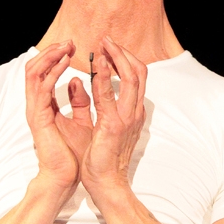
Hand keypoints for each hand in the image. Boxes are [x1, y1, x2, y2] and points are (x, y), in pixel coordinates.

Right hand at [25, 42, 92, 194]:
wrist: (66, 178)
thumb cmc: (74, 154)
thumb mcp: (82, 121)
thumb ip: (79, 102)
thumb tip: (79, 82)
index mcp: (46, 105)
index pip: (44, 72)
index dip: (56, 57)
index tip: (74, 47)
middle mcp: (37, 105)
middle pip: (34, 68)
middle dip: (51, 52)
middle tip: (69, 41)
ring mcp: (35, 110)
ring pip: (33, 73)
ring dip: (50, 57)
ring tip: (66, 46)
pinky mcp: (38, 118)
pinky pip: (42, 88)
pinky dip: (53, 73)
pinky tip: (66, 63)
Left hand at [80, 36, 146, 198]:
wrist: (107, 184)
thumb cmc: (103, 158)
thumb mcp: (104, 126)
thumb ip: (98, 105)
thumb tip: (85, 85)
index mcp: (134, 112)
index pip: (137, 78)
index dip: (125, 59)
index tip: (110, 48)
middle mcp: (135, 112)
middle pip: (138, 72)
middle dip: (123, 52)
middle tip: (106, 39)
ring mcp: (127, 118)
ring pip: (130, 78)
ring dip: (116, 57)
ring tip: (102, 44)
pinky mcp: (113, 125)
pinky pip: (108, 95)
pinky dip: (102, 76)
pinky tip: (93, 63)